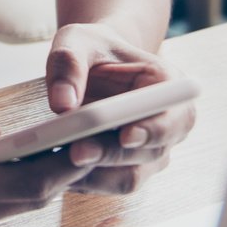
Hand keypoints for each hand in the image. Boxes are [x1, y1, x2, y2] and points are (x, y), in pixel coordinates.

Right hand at [0, 84, 98, 226]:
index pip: (26, 183)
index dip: (63, 164)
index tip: (88, 141)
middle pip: (22, 201)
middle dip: (56, 173)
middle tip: (82, 139)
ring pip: (2, 206)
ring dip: (30, 180)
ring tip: (53, 144)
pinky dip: (1, 185)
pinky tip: (8, 158)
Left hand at [41, 21, 197, 196]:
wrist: (92, 65)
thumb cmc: (91, 50)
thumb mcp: (76, 41)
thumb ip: (68, 65)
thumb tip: (62, 104)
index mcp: (168, 85)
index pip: (172, 115)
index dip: (153, 129)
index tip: (126, 135)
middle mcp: (167, 124)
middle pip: (149, 152)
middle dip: (110, 154)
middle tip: (76, 152)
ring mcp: (150, 152)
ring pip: (128, 177)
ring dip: (94, 174)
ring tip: (56, 164)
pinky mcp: (126, 169)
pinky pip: (108, 185)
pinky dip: (83, 182)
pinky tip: (55, 171)